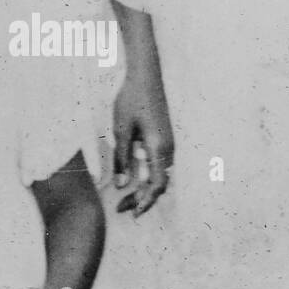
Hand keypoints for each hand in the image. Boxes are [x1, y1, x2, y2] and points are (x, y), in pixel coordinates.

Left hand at [113, 61, 173, 217]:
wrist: (145, 76)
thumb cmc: (131, 100)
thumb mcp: (121, 129)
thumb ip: (122, 158)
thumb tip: (121, 186)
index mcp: (159, 148)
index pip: (156, 185)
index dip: (145, 202)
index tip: (132, 213)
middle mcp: (168, 149)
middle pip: (158, 184)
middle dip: (141, 199)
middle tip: (120, 209)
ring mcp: (168, 143)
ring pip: (158, 175)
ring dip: (143, 188)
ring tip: (124, 199)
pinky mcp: (163, 138)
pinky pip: (157, 165)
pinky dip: (145, 176)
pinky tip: (131, 179)